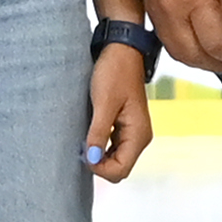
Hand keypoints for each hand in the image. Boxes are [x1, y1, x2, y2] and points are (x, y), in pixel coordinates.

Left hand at [82, 38, 154, 183]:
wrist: (122, 51)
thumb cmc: (115, 73)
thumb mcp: (103, 103)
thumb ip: (98, 133)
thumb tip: (91, 159)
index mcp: (139, 134)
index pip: (120, 170)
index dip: (99, 168)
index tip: (83, 154)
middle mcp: (140, 137)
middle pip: (119, 169)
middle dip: (99, 164)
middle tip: (81, 147)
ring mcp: (133, 133)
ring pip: (116, 160)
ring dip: (98, 156)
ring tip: (84, 139)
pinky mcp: (125, 127)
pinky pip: (113, 148)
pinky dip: (100, 147)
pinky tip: (89, 135)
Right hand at [147, 0, 221, 76]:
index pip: (212, 44)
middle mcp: (171, 10)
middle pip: (191, 55)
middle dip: (214, 65)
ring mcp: (156, 12)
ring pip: (176, 53)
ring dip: (198, 61)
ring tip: (217, 59)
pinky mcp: (149, 11)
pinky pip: (166, 42)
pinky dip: (183, 51)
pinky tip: (199, 48)